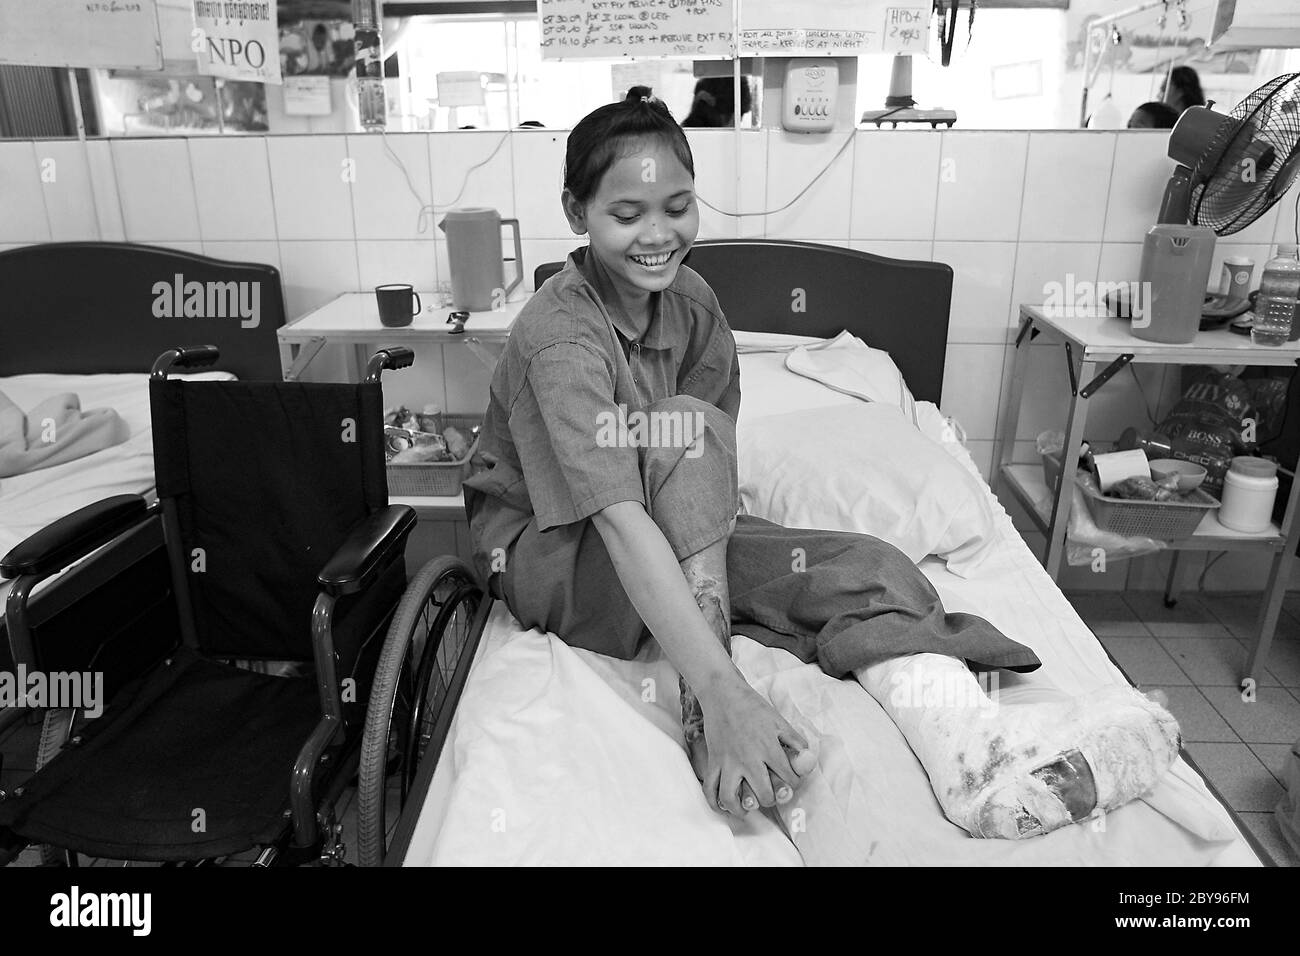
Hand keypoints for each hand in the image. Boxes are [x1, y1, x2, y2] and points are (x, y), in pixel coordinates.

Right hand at [696, 677, 811, 815]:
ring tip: (747, 809)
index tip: (790, 780)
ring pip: (732, 798)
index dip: (794, 783)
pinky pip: (710, 788)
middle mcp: (748, 760)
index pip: (788, 778)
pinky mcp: (713, 761)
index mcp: (768, 749)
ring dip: (741, 808)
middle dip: (771, 798)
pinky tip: (723, 806)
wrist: (723, 694)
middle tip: (770, 793)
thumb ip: (795, 740)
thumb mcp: (779, 720)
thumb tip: (807, 758)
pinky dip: (714, 802)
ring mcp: (728, 762)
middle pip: (763, 794)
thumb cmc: (752, 706)